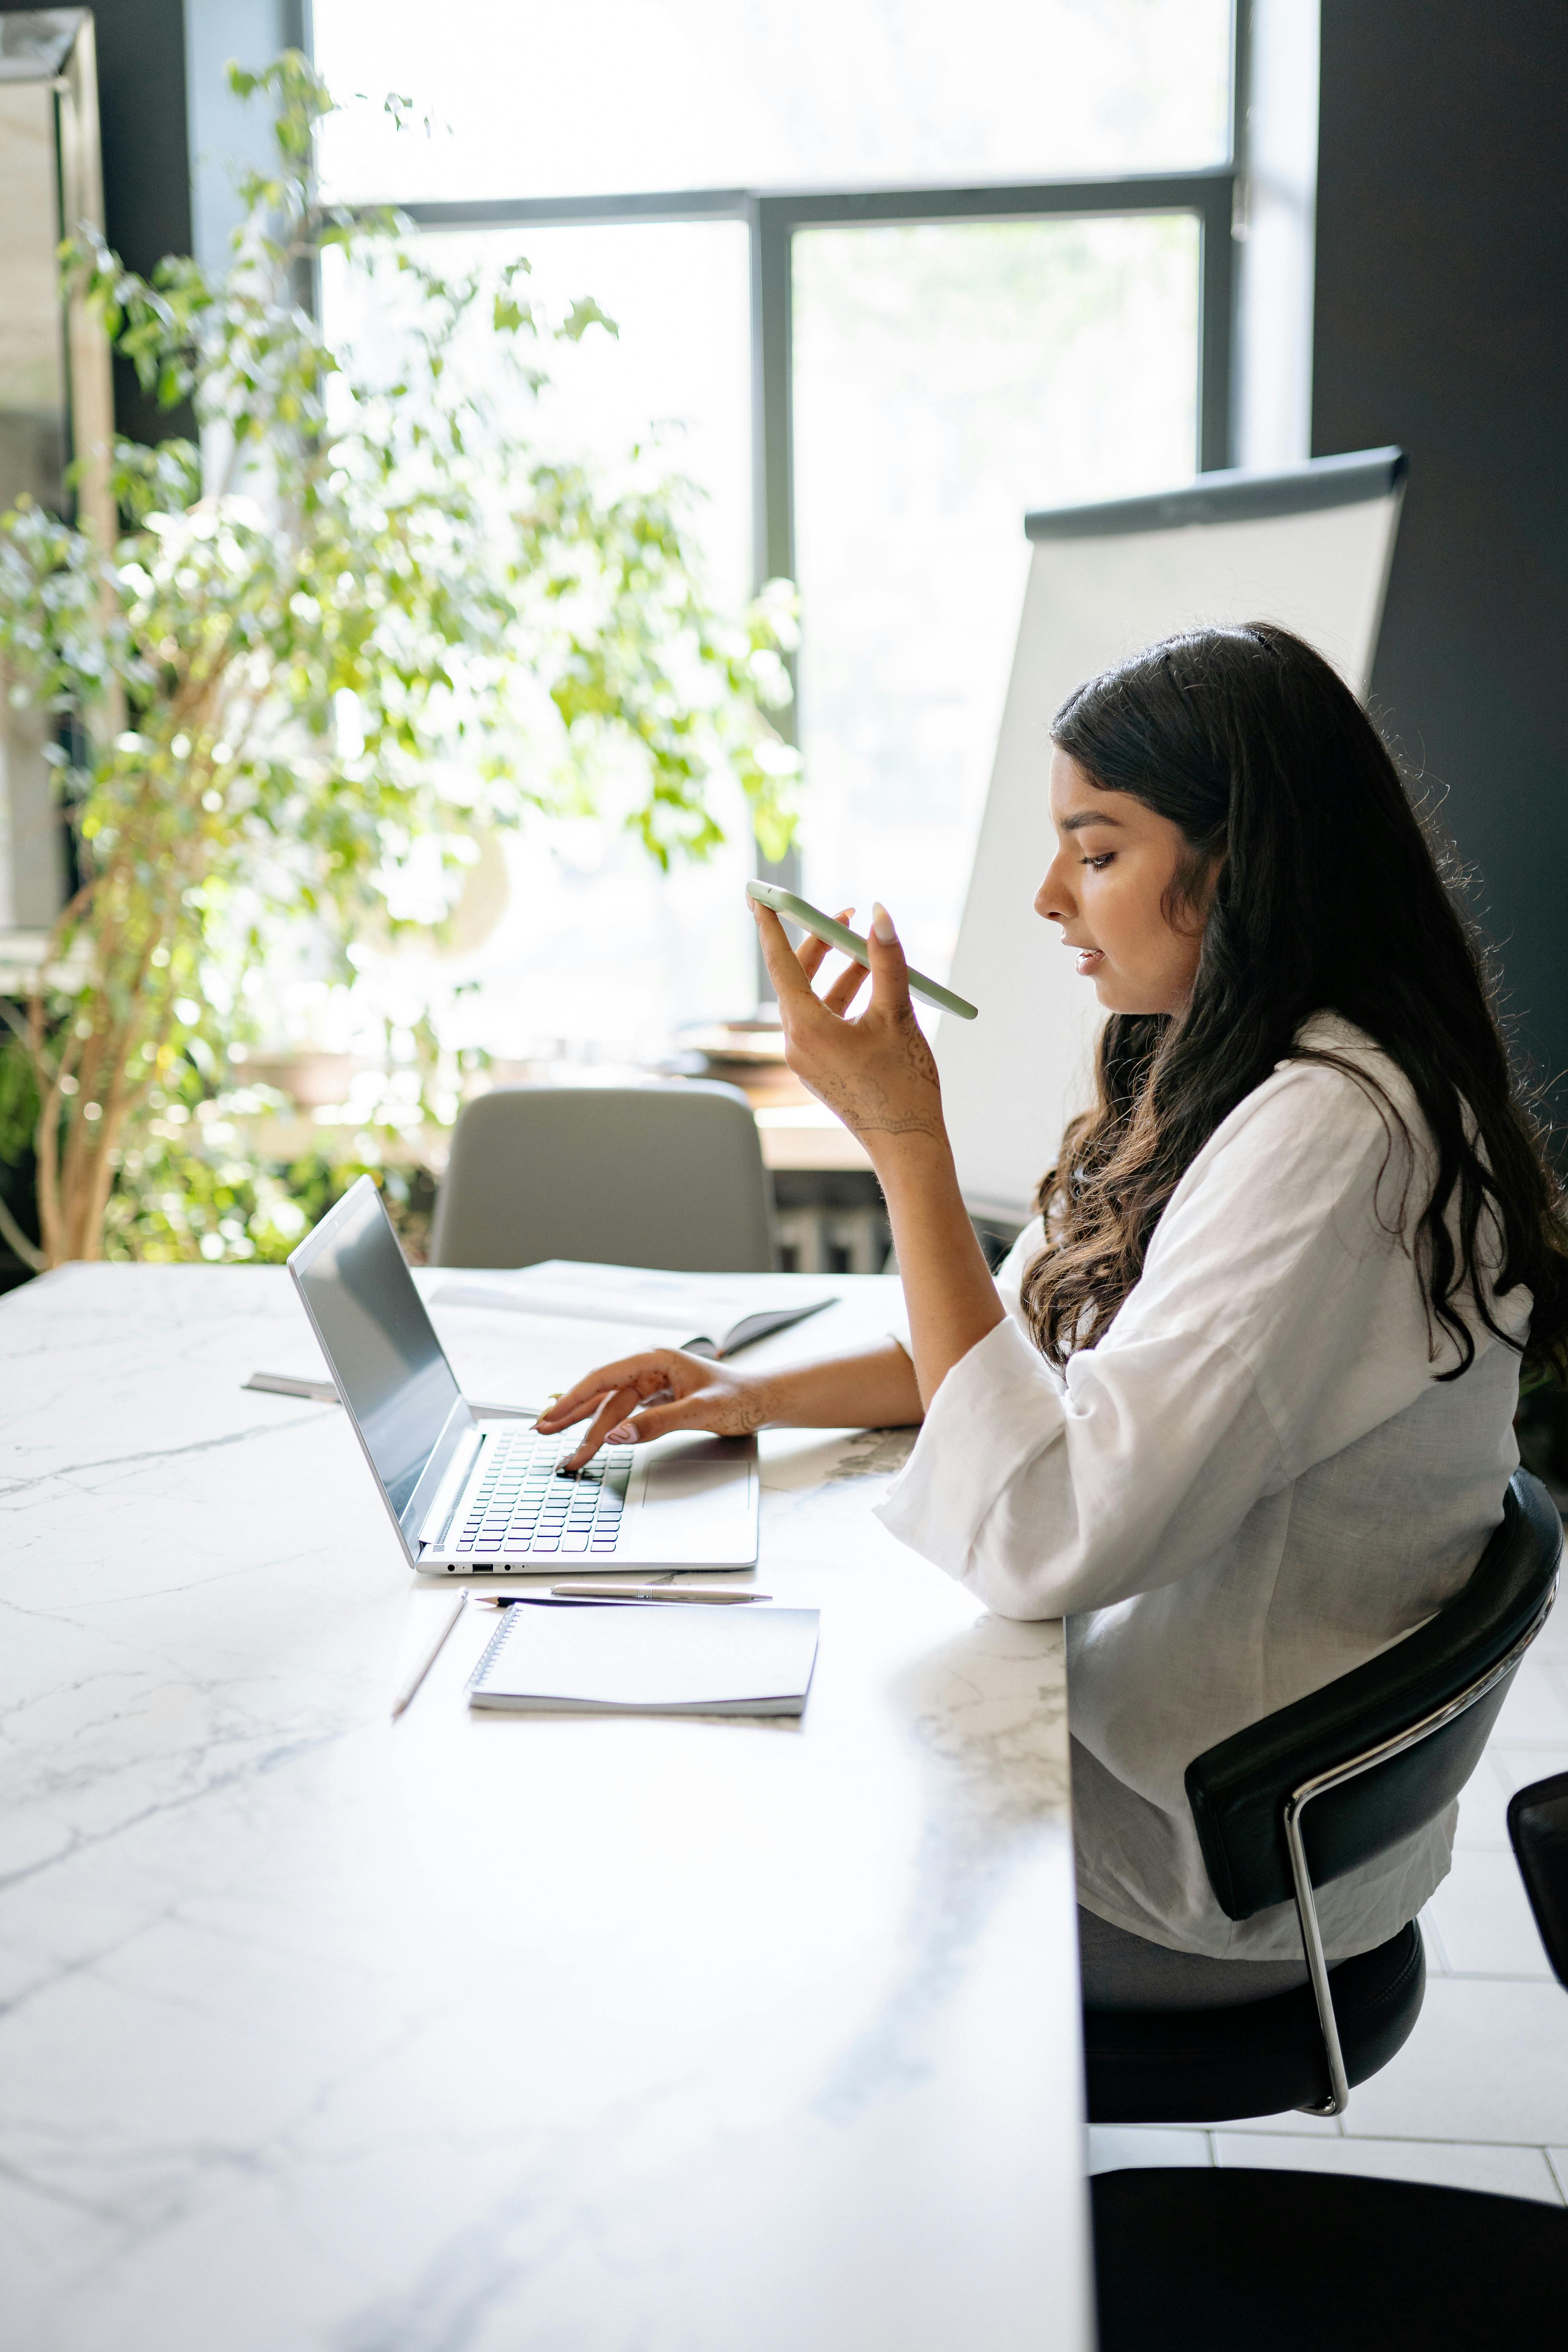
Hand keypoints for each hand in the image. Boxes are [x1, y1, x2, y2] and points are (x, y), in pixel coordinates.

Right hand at [534, 1348, 774, 1473]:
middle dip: (573, 1417)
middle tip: (542, 1434)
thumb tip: (617, 1435)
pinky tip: (591, 1438)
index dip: (573, 1399)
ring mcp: (653, 1386)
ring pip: (612, 1409)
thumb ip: (656, 1424)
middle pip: (603, 1396)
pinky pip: (626, 1415)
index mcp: (655, 1360)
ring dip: (589, 1430)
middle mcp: (650, 1369)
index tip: (551, 1417)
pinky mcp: (658, 1402)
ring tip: (564, 1450)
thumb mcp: (700, 1412)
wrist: (765, 1401)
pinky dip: (608, 1429)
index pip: (604, 1378)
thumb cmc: (741, 1398)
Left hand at [754, 897, 945, 1152]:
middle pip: (796, 978)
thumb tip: (879, 914)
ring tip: (871, 948)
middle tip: (843, 914)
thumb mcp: (898, 1013)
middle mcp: (797, 1044)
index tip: (761, 896)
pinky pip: (824, 1020)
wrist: (907, 1145)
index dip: (772, 925)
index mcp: (807, 1029)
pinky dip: (844, 998)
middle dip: (820, 943)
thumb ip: (887, 960)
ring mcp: (806, 1059)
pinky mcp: (820, 1069)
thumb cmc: (905, 1084)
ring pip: (814, 999)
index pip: (781, 964)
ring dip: (840, 971)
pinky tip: (872, 985)